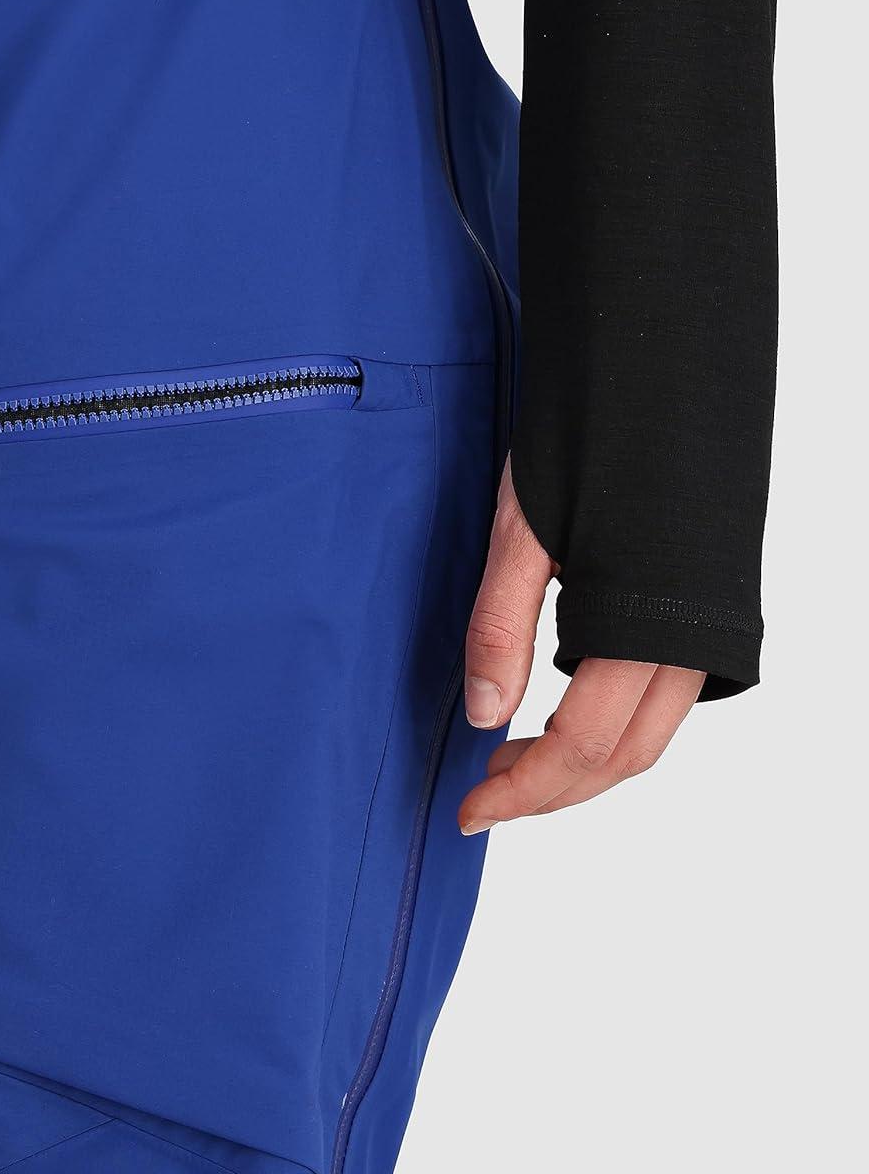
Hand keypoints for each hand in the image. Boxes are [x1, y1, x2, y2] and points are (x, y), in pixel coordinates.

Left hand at [458, 464, 704, 834]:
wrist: (663, 362)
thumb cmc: (592, 436)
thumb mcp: (524, 531)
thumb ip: (501, 626)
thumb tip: (483, 716)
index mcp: (644, 626)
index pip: (584, 748)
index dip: (525, 792)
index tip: (469, 811)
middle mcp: (689, 638)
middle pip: (625, 758)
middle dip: (552, 793)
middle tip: (485, 800)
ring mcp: (703, 625)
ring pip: (650, 734)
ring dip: (582, 767)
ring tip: (512, 764)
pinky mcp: (701, 607)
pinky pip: (662, 698)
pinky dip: (610, 726)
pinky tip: (560, 711)